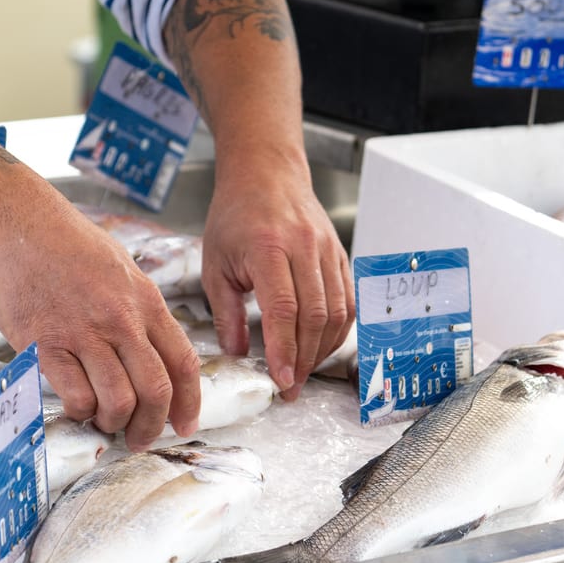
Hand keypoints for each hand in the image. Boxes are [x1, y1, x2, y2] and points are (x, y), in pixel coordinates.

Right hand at [0, 190, 200, 449]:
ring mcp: (84, 332)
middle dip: (151, 426)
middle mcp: (121, 319)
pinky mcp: (45, 343)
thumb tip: (153, 353)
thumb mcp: (122, 269)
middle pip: (156, 390)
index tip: (184, 425)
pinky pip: (75, 395)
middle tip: (138, 438)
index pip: (183, 363)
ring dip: (114, 423)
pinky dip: (80, 411)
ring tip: (103, 421)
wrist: (18, 222)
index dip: (189, 403)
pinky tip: (74, 404)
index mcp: (147, 301)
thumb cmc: (68, 244)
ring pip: (118, 401)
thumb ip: (140, 311)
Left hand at [202, 156, 352, 400]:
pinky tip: (320, 346)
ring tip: (303, 371)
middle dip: (304, 359)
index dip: (284, 350)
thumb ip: (227, 311)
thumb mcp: (216, 263)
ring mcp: (327, 249)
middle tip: (290, 388)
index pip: (283, 309)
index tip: (281, 380)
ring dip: (322, 348)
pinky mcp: (340, 254)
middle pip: (315, 315)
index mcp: (269, 247)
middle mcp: (304, 247)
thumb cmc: (236, 215)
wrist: (266, 174)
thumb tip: (238, 354)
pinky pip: (348, 300)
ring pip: (337, 310)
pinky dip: (337, 329)